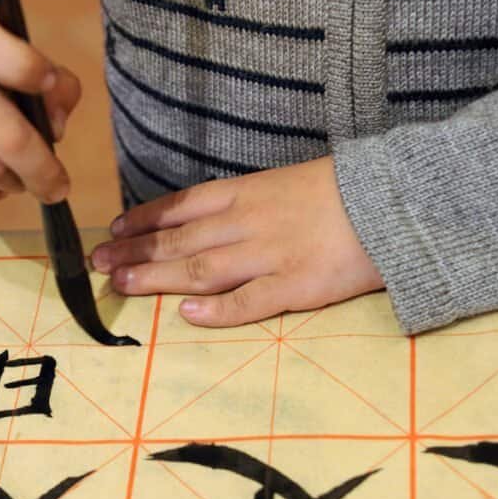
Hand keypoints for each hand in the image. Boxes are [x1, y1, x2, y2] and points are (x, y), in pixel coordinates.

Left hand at [90, 157, 384, 326]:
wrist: (398, 202)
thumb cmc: (347, 190)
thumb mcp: (289, 183)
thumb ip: (250, 201)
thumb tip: (213, 219)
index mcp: (248, 194)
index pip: (182, 206)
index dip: (145, 220)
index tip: (115, 230)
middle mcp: (249, 223)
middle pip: (180, 240)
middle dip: (135, 251)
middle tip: (99, 264)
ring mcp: (270, 256)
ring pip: (200, 269)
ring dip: (156, 277)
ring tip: (121, 284)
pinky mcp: (297, 286)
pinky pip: (248, 302)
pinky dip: (216, 311)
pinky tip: (185, 316)